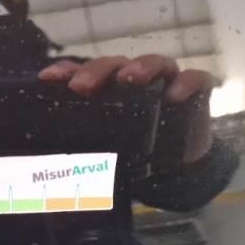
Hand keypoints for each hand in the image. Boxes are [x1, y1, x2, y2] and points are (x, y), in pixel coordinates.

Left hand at [39, 54, 214, 162]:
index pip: (85, 73)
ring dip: (141, 67)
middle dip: (97, 71)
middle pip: (115, 64)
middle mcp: (135, 78)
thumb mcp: (108, 154)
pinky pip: (196, 79)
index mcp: (109, 88)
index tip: (48, 79)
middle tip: (83, 87)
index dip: (66, 71)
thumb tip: (51, 182)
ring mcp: (166, 80)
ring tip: (130, 78)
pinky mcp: (195, 90)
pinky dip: (186, 83)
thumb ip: (84, 159)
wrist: (180, 167)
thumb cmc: (139, 153)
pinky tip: (174, 96)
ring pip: (154, 62)